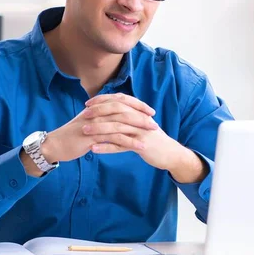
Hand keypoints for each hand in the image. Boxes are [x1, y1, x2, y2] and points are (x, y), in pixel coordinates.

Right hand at [40, 93, 158, 163]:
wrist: (56, 144)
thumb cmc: (73, 135)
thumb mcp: (89, 121)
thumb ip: (102, 116)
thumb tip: (116, 114)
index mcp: (98, 107)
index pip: (121, 100)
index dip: (137, 104)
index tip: (150, 110)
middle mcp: (98, 112)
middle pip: (124, 110)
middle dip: (141, 115)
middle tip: (154, 122)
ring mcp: (96, 123)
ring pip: (122, 123)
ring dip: (139, 128)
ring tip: (152, 133)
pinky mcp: (94, 136)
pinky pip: (116, 138)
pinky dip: (130, 141)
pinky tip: (140, 146)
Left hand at [85, 94, 208, 182]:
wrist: (170, 153)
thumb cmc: (152, 139)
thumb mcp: (141, 124)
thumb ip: (129, 117)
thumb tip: (111, 111)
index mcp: (138, 112)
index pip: (118, 100)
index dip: (103, 100)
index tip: (88, 103)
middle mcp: (139, 119)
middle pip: (116, 111)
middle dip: (99, 112)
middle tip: (83, 115)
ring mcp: (141, 132)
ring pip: (117, 127)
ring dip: (99, 129)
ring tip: (84, 131)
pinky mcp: (141, 145)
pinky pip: (121, 145)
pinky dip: (106, 147)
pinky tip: (94, 149)